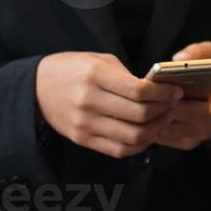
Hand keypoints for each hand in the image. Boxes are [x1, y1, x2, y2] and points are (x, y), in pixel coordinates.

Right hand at [35, 52, 183, 158]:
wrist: (35, 88)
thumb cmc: (72, 69)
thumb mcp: (98, 60)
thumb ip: (127, 76)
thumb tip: (157, 91)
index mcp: (94, 76)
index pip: (139, 91)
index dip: (163, 93)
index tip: (175, 91)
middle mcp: (89, 102)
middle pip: (139, 115)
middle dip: (163, 110)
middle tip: (173, 105)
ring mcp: (85, 124)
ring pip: (132, 137)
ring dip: (156, 130)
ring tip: (164, 120)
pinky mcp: (82, 140)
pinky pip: (119, 150)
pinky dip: (139, 145)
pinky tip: (148, 134)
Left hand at [151, 42, 210, 150]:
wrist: (206, 108)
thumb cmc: (207, 79)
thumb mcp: (208, 59)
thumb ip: (198, 53)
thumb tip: (180, 59)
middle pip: (207, 114)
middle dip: (187, 108)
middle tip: (170, 99)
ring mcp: (205, 131)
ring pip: (184, 128)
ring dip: (167, 118)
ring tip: (152, 107)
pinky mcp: (187, 142)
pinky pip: (169, 138)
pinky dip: (156, 127)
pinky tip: (146, 116)